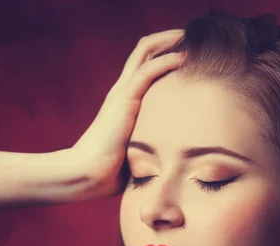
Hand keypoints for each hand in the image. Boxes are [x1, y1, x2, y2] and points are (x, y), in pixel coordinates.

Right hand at [72, 29, 184, 196]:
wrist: (88, 176)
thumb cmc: (111, 173)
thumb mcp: (139, 153)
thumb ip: (154, 146)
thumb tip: (178, 159)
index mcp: (125, 102)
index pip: (145, 67)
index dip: (165, 55)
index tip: (189, 54)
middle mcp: (122, 92)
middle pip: (145, 52)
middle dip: (169, 40)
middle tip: (191, 37)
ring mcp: (122, 94)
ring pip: (145, 52)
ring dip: (169, 41)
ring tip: (189, 36)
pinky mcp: (123, 102)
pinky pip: (146, 72)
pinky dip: (166, 61)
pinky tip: (183, 58)